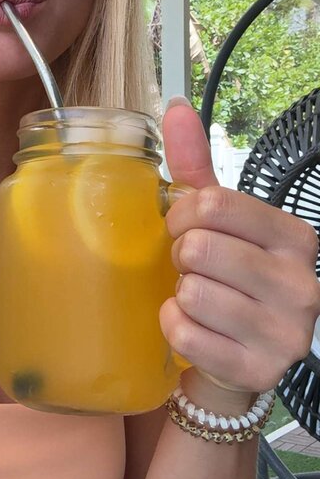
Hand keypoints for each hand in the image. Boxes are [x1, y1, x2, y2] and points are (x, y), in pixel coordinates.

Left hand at [159, 98, 319, 394]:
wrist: (235, 358)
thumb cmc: (226, 278)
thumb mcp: (217, 222)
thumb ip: (196, 166)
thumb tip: (176, 107)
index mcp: (297, 238)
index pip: (214, 205)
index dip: (181, 215)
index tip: (183, 229)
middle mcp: (303, 285)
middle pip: (200, 248)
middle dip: (180, 257)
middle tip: (191, 269)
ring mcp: (287, 333)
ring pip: (192, 292)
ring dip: (179, 295)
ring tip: (198, 299)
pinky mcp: (260, 371)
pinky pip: (186, 334)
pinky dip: (174, 328)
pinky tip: (193, 328)